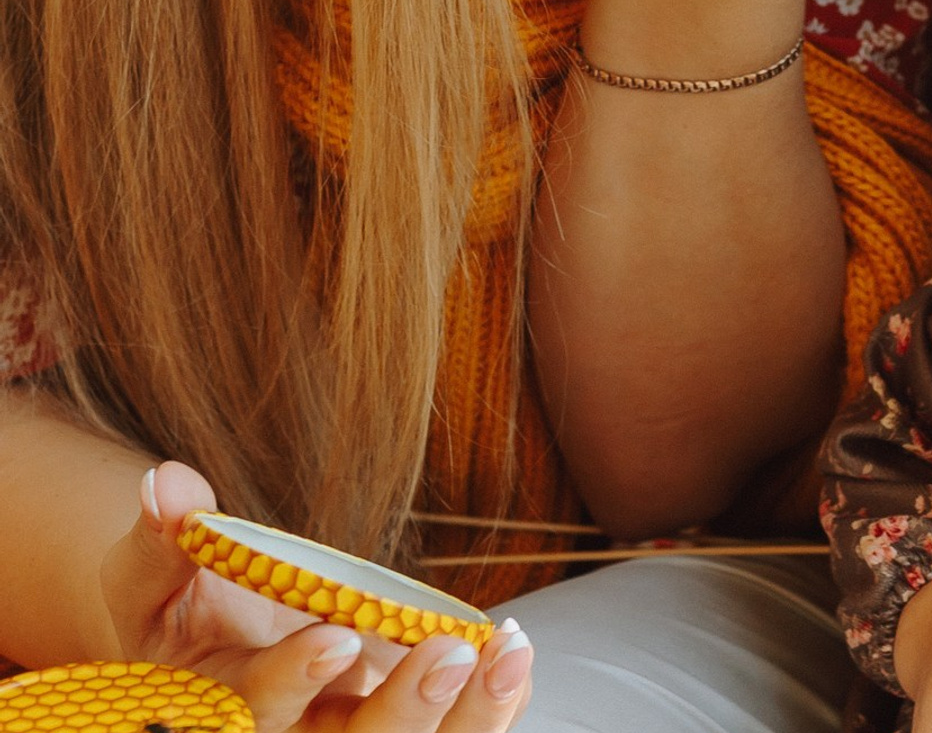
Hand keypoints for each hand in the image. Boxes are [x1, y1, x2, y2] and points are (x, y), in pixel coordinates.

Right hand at [99, 461, 533, 732]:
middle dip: (402, 714)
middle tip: (448, 651)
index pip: (251, 713)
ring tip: (510, 651)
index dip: (290, 681)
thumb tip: (169, 482)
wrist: (223, 649)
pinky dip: (492, 709)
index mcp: (220, 713)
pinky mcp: (399, 728)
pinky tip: (516, 664)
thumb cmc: (187, 610)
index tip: (336, 634)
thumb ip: (163, 540)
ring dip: (468, 717)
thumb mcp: (157, 580)